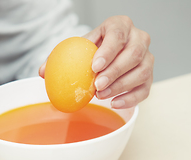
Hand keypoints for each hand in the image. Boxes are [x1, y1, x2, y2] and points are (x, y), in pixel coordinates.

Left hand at [39, 16, 153, 108]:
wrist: (105, 56)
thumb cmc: (90, 51)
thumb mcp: (74, 48)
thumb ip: (58, 58)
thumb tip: (42, 72)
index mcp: (120, 25)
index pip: (118, 34)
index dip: (108, 50)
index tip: (94, 66)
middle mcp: (139, 38)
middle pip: (134, 53)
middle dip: (115, 71)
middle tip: (97, 85)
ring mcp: (147, 57)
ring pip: (142, 71)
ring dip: (121, 86)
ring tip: (101, 95)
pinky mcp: (149, 76)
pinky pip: (145, 88)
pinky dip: (130, 98)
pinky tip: (114, 103)